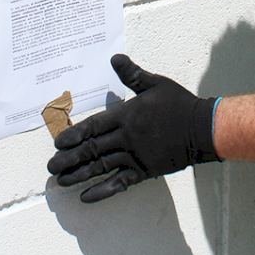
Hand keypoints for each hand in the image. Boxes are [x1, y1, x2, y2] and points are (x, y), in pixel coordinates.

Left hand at [47, 54, 219, 202]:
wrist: (202, 129)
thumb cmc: (179, 104)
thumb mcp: (155, 84)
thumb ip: (132, 74)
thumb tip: (114, 57)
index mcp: (127, 115)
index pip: (94, 126)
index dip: (74, 135)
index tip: (58, 143)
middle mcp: (127, 137)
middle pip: (92, 149)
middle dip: (70, 158)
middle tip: (51, 166)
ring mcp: (135, 156)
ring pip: (101, 167)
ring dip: (79, 174)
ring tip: (61, 181)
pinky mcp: (144, 171)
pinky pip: (119, 183)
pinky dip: (102, 191)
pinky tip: (86, 196)